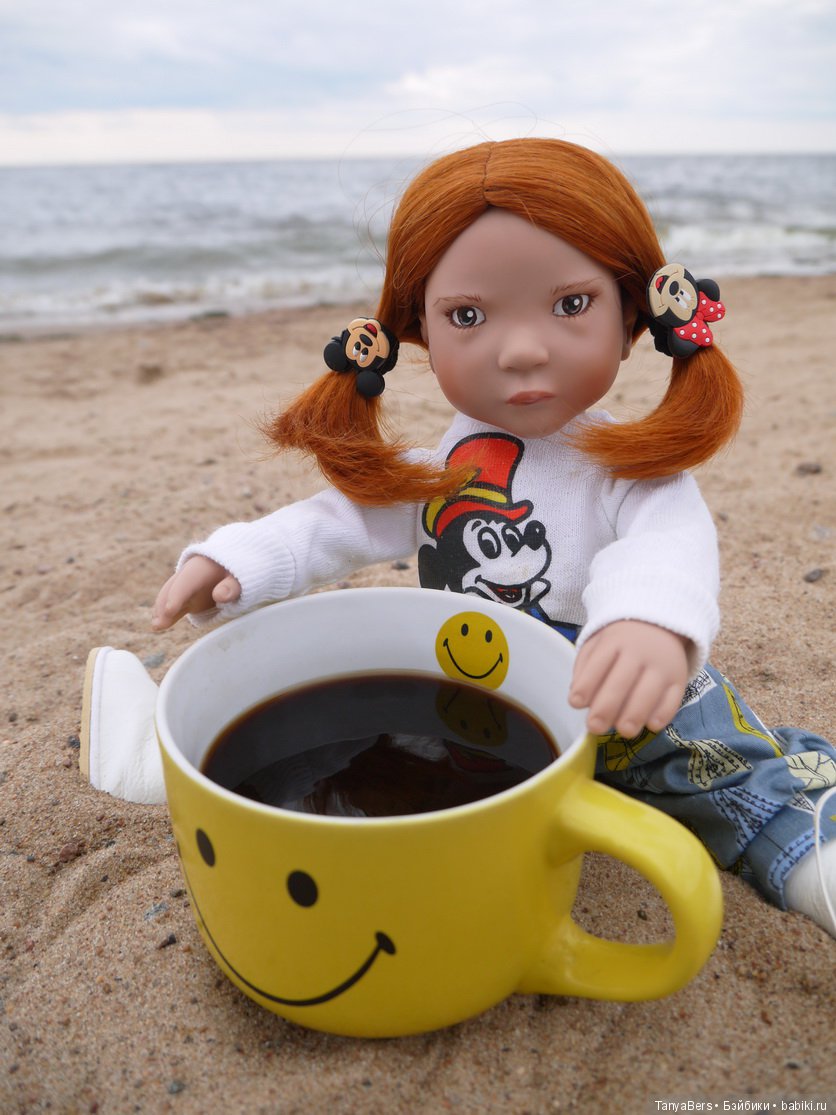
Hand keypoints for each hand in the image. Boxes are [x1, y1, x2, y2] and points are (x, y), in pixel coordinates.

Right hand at [151, 556, 240, 630]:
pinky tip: (159, 625)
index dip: (177, 595)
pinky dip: (167, 614)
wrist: (229, 566)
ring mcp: (185, 588)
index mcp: (200, 567)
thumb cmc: (236, 572)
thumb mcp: (239, 577)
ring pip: (169, 596)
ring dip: (161, 611)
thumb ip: (231, 586)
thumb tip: (219, 596)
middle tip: (160, 624)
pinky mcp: (186, 599)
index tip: (171, 609)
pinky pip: (174, 605)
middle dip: (165, 605)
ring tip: (156, 626)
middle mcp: (187, 576)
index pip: (186, 581)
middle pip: (173, 588)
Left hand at [568, 620, 688, 737]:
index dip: (586, 685)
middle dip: (606, 708)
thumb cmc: (620, 642)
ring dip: (635, 715)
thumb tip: (578, 698)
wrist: (659, 625)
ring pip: (649, 693)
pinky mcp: (680, 678)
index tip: (575, 704)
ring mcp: (662, 665)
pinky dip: (663, 714)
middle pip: (621, 681)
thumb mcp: (597, 643)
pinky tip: (651, 725)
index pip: (598, 664)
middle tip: (595, 727)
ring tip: (624, 731)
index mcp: (614, 642)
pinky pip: (673, 699)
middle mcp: (639, 652)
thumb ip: (584, 668)